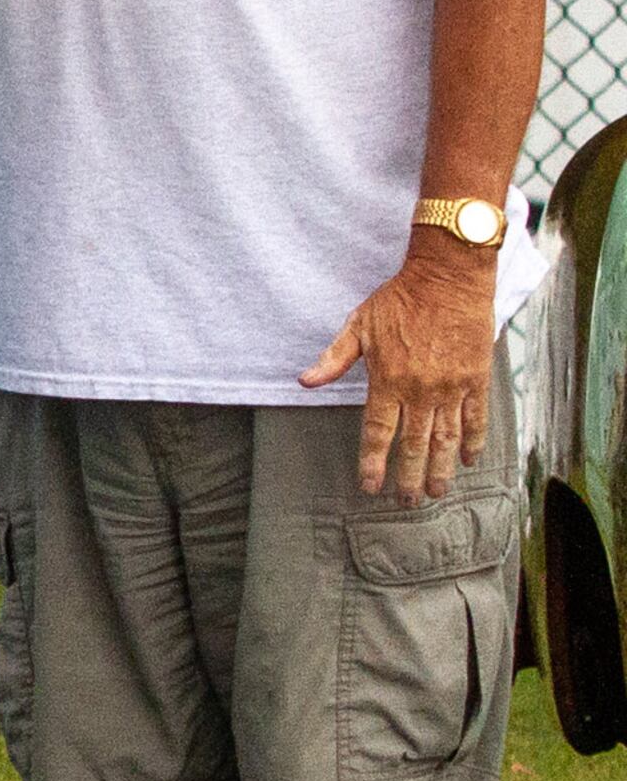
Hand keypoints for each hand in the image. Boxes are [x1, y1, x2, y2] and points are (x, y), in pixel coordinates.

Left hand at [301, 241, 495, 496]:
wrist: (448, 278)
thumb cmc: (399, 300)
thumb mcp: (358, 326)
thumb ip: (334, 359)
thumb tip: (304, 381)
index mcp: (388, 381)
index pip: (378, 432)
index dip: (373, 462)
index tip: (369, 486)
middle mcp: (421, 391)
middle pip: (414, 445)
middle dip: (408, 477)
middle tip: (405, 502)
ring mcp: (452, 387)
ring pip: (446, 439)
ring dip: (440, 469)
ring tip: (436, 492)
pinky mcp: (476, 379)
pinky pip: (476, 418)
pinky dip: (473, 441)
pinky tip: (470, 460)